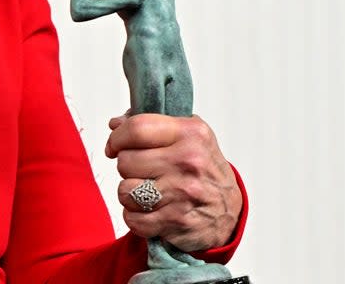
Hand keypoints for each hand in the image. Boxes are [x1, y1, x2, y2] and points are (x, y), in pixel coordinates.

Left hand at [105, 113, 241, 251]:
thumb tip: (115, 124)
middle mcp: (188, 161)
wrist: (229, 211)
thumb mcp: (188, 135)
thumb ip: (152, 124)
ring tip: (146, 190)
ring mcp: (182, 192)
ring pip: (125, 191)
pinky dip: (135, 217)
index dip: (117, 137)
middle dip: (127, 167)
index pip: (137, 128)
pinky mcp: (175, 220)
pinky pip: (132, 219)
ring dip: (129, 193)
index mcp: (190, 133)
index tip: (115, 145)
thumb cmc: (203, 168)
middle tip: (142, 170)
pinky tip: (150, 210)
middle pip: (125, 161)